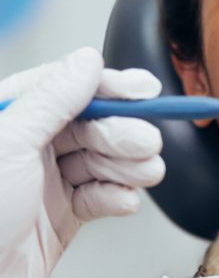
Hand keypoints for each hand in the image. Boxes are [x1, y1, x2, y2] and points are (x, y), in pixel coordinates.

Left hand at [0, 47, 164, 277]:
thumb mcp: (10, 144)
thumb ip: (52, 100)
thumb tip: (85, 63)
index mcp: (10, 117)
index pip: (67, 87)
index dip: (109, 87)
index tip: (143, 90)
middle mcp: (28, 146)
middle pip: (91, 125)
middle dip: (124, 133)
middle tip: (147, 142)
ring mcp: (46, 181)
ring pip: (101, 160)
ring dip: (128, 166)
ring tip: (145, 172)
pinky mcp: (62, 214)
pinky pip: (99, 196)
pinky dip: (116, 197)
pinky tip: (124, 199)